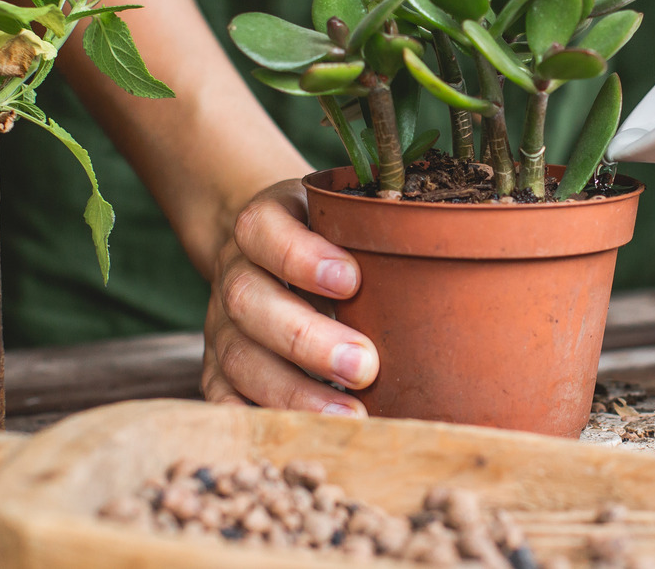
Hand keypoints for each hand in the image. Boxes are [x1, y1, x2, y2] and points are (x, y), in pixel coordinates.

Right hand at [201, 180, 378, 414]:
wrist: (260, 253)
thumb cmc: (324, 240)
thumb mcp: (341, 218)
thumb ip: (373, 235)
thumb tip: (438, 273)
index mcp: (260, 227)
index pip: (263, 231)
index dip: (299, 256)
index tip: (351, 280)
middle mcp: (233, 273)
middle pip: (249, 301)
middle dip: (306, 338)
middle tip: (364, 365)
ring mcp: (219, 325)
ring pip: (238, 357)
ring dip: (293, 391)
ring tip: (349, 413)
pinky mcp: (216, 368)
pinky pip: (221, 398)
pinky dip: (254, 419)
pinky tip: (297, 436)